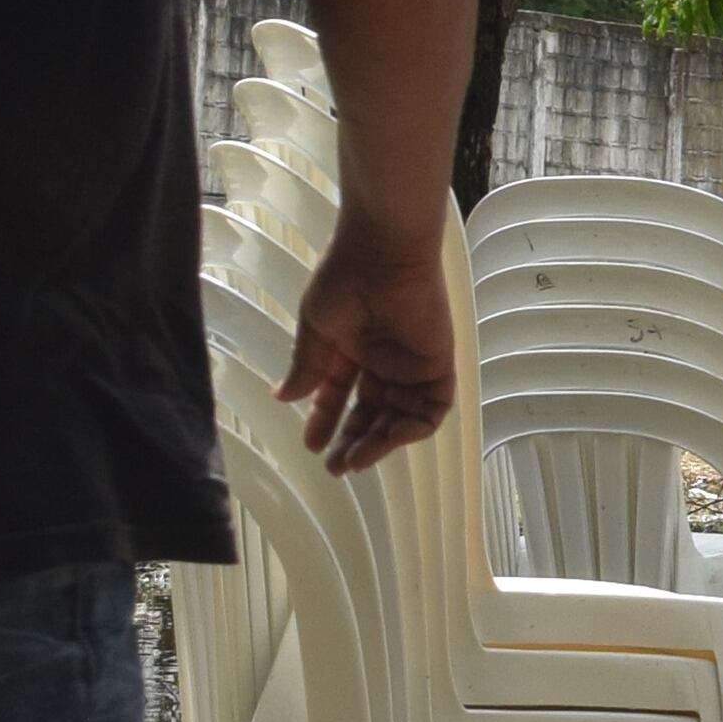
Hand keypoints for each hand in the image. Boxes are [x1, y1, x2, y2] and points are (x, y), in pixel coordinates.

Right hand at [279, 226, 456, 475]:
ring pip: (399, 417)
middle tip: (336, 467)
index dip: (325, 421)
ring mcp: (411, 364)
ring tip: (355, 461)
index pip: (339, 394)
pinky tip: (388, 439)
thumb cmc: (344, 279)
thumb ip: (307, 367)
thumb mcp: (317, 329)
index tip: (311, 445)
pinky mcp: (438, 364)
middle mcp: (383, 359)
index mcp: (352, 348)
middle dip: (353, 441)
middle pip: (371, 412)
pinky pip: (432, 408)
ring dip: (379, 442)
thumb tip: (284, 397)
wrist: (382, 253)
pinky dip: (413, 429)